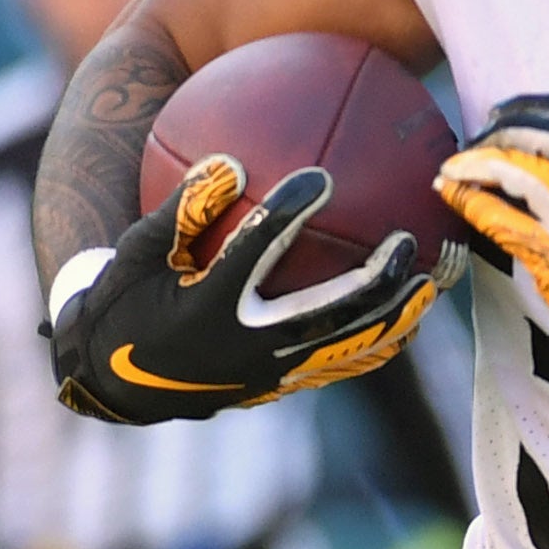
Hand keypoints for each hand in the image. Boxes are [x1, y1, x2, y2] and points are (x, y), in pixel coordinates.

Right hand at [46, 154, 436, 424]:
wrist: (117, 383)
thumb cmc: (125, 302)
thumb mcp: (136, 253)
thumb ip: (182, 210)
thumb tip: (229, 161)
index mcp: (207, 307)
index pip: (254, 254)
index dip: (288, 213)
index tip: (321, 175)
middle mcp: (246, 346)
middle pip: (327, 312)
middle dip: (373, 279)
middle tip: (407, 240)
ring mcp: (270, 372)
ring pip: (347, 346)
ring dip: (394, 314)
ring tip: (432, 283)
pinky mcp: (281, 387)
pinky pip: (341, 366)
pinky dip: (379, 345)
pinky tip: (408, 320)